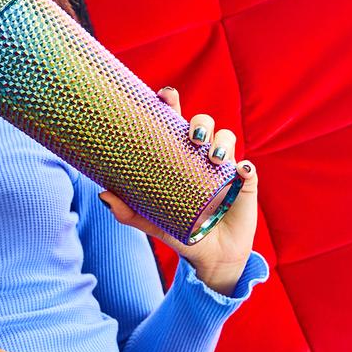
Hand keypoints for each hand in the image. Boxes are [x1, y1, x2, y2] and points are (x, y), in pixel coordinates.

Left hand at [97, 86, 258, 293]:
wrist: (209, 255)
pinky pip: (248, 168)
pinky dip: (245, 167)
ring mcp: (224, 167)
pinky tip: (240, 171)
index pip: (175, 123)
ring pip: (226, 138)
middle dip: (200, 122)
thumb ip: (127, 212)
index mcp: (179, 157)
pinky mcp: (244, 182)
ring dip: (222, 142)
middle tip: (193, 137)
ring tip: (214, 158)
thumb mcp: (151, 221)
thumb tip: (103, 194)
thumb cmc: (179, 231)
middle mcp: (201, 156)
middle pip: (203, 124)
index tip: (165, 95)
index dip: (171, 104)